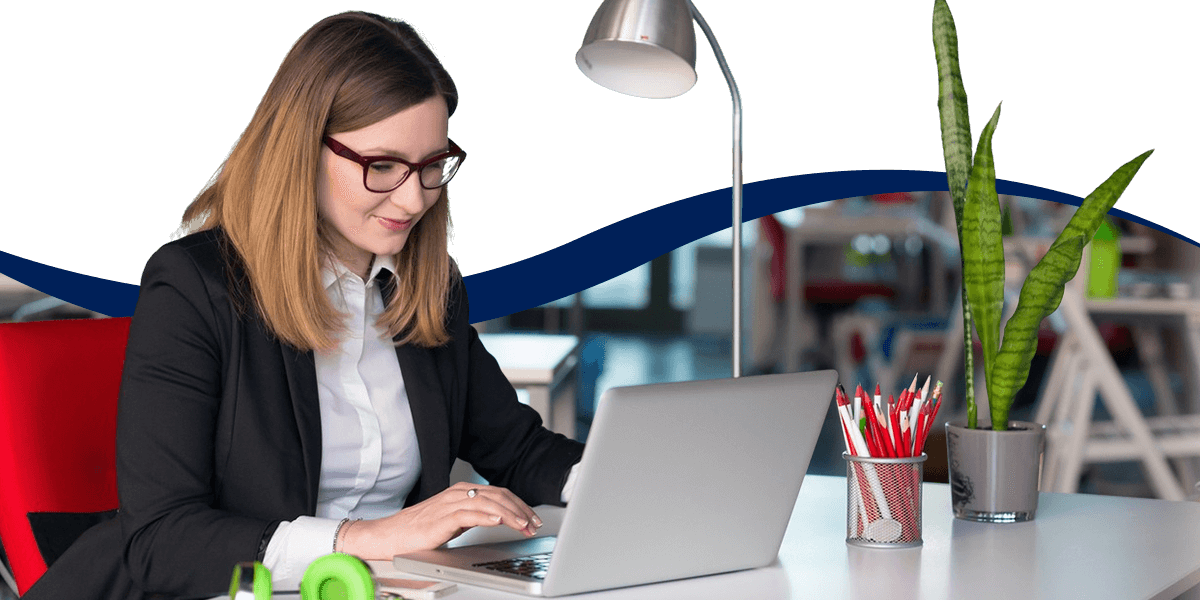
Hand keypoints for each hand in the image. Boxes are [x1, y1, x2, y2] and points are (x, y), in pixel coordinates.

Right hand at [340, 482, 542, 559]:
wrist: (392, 535)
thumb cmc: (421, 529)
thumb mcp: (455, 520)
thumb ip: (474, 515)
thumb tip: (500, 519)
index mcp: (463, 491)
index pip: (500, 493)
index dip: (520, 505)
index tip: (534, 518)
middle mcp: (458, 493)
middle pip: (498, 496)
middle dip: (520, 510)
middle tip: (535, 524)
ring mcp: (449, 504)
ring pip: (487, 503)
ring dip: (509, 515)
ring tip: (523, 525)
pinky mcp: (441, 518)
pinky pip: (468, 514)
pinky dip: (485, 517)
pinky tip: (497, 521)